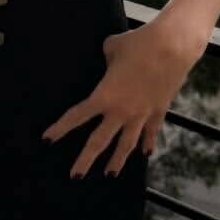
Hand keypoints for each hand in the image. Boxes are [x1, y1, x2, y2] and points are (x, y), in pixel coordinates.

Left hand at [41, 14, 206, 178]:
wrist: (172, 47)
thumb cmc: (137, 43)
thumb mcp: (111, 47)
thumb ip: (105, 57)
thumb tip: (109, 56)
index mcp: (104, 96)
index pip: (76, 116)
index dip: (60, 129)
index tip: (47, 140)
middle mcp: (121, 111)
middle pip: (99, 141)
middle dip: (86, 160)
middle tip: (75, 176)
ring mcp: (141, 114)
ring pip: (126, 144)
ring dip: (117, 160)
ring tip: (109, 174)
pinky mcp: (159, 111)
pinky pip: (151, 132)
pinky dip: (148, 143)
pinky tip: (145, 154)